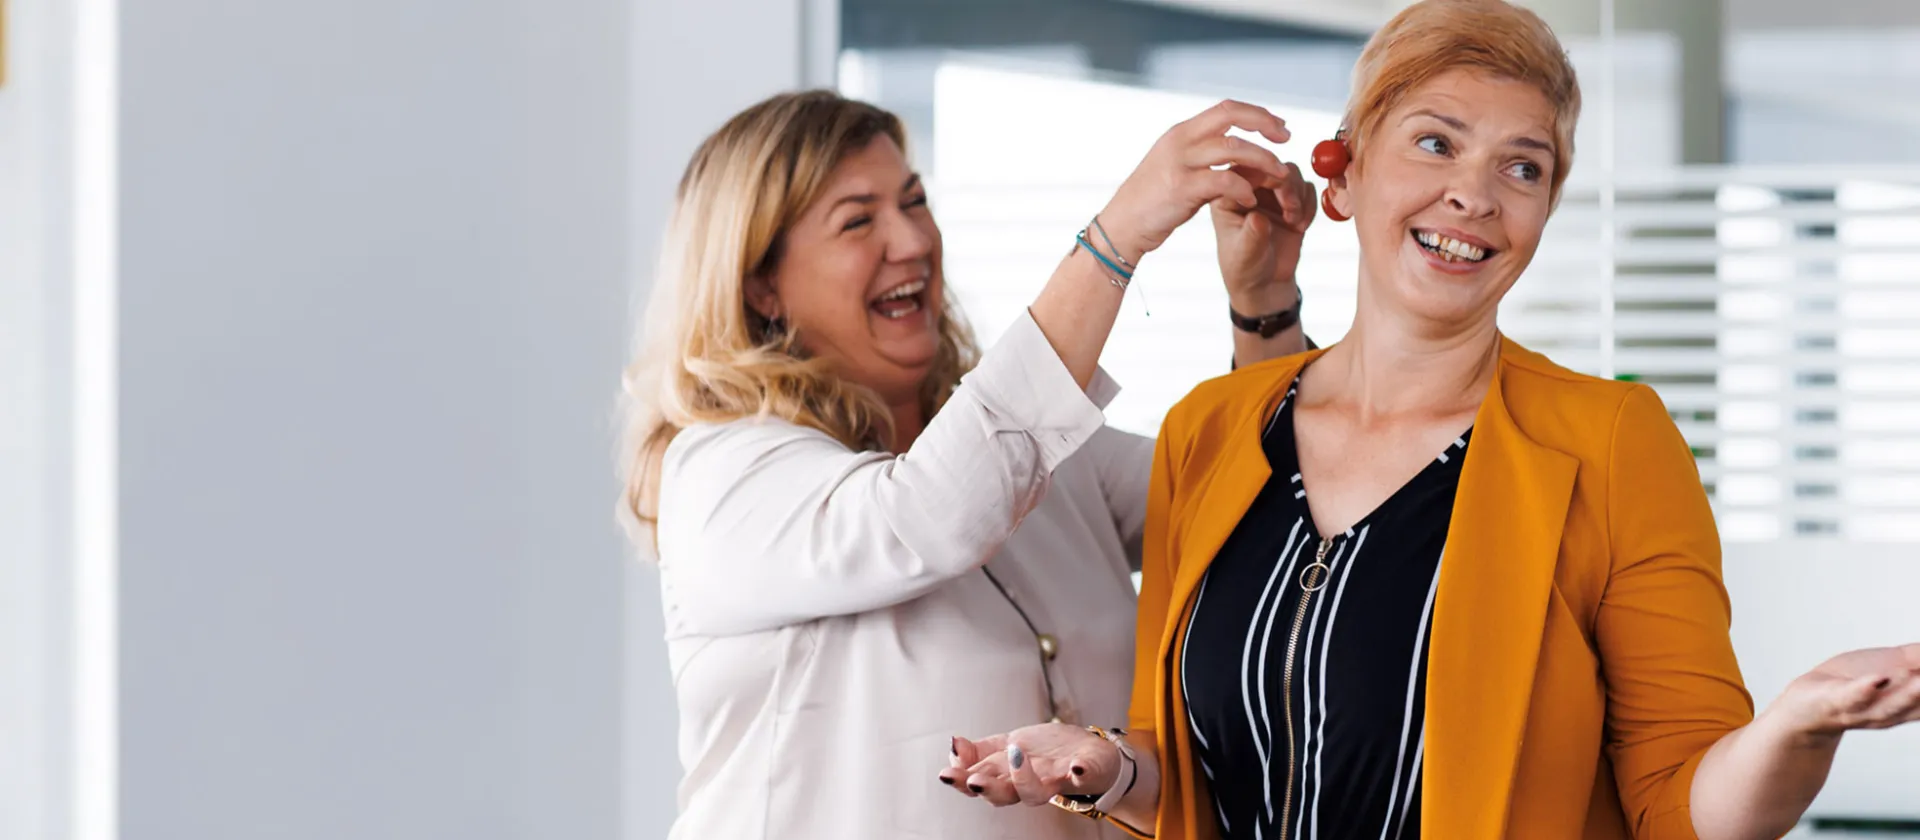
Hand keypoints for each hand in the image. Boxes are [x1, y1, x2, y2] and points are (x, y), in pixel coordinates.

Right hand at [937, 723, 1121, 807]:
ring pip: (1036, 793)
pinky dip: (1080, 773)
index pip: (978, 782)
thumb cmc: (1045, 754)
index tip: (946, 772)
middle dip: (987, 788)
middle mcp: (1028, 783)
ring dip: (1023, 778)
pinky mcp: (1085, 773)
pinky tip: (1077, 767)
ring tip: (1016, 753)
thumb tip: (953, 745)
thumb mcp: (1006, 746)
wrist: (1088, 753)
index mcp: (1006, 775)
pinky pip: (1083, 777)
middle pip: (1003, 795)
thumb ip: (978, 750)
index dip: (960, 780)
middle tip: (973, 779)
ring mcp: (1056, 780)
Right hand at [1097, 100, 1292, 263]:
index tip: (1279, 127)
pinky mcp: (1182, 188)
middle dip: (1265, 123)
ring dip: (1263, 160)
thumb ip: (1202, 155)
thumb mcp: (1176, 167)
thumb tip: (1234, 150)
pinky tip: (1251, 201)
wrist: (1122, 225)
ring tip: (1279, 175)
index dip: (1257, 113)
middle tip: (1287, 139)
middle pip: (1231, 115)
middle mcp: (1180, 140)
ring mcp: (1180, 163)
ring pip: (1234, 148)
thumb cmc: (1152, 201)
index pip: (1226, 108)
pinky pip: (1224, 181)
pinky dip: (1243, 189)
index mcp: (1182, 132)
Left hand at [1212, 160, 1314, 306]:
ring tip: (1295, 224)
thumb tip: (1258, 217)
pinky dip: (1309, 204)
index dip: (1267, 175)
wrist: (1265, 282)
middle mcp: (1246, 188)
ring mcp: (1268, 192)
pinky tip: (1301, 226)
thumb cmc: (1245, 268)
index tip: (1284, 193)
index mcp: (1225, 196)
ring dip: (1299, 196)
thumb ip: (1252, 235)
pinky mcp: (1288, 199)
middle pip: (1271, 167)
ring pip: (1291, 173)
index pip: (1244, 171)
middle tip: (1291, 213)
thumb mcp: (1245, 254)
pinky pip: (1306, 188)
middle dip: (1287, 187)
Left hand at [1763, 643, 1919, 741]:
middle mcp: (1887, 710)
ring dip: (1909, 694)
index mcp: (1904, 703)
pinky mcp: (1833, 701)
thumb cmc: (1848, 686)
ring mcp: (1860, 708)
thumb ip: (1917, 657)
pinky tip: (1877, 679)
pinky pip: (1851, 697)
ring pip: (1889, 706)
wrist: (1801, 713)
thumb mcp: (1891, 666)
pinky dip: (1864, 689)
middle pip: (1916, 704)